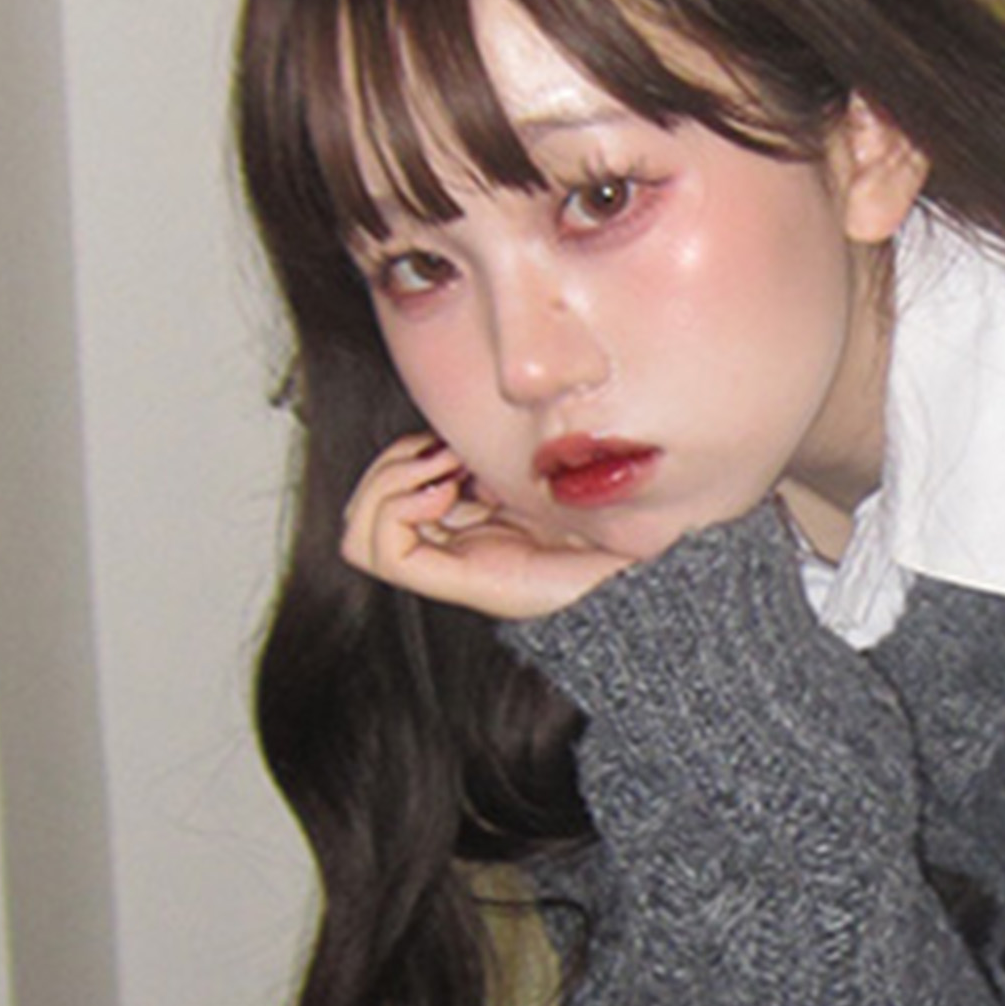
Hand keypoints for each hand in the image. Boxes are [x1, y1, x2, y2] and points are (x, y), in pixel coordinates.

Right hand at [340, 435, 635, 622]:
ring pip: (359, 531)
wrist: (645, 572)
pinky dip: (397, 508)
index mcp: (476, 520)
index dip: (404, 457)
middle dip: (389, 468)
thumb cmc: (611, 525)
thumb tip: (454, 424)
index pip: (393, 493)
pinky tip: (444, 492)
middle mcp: (458, 545)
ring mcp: (456, 565)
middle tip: (442, 457)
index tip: (447, 443)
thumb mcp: (542, 469)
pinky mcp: (464, 581)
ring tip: (443, 473)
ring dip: (388, 484)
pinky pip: (384, 551)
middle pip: (364, 512)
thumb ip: (500, 450)